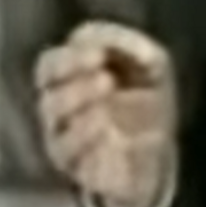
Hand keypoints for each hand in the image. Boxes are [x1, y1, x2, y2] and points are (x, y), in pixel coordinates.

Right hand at [33, 22, 176, 206]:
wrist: (158, 152)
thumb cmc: (144, 99)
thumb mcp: (150, 65)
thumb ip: (132, 45)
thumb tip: (106, 38)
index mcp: (69, 78)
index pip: (50, 65)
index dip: (71, 58)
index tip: (100, 54)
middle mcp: (58, 108)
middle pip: (47, 89)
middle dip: (74, 80)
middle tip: (106, 78)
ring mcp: (62, 138)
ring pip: (54, 120)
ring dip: (80, 104)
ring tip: (108, 104)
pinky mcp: (74, 167)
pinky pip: (68, 152)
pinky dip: (86, 138)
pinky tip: (108, 130)